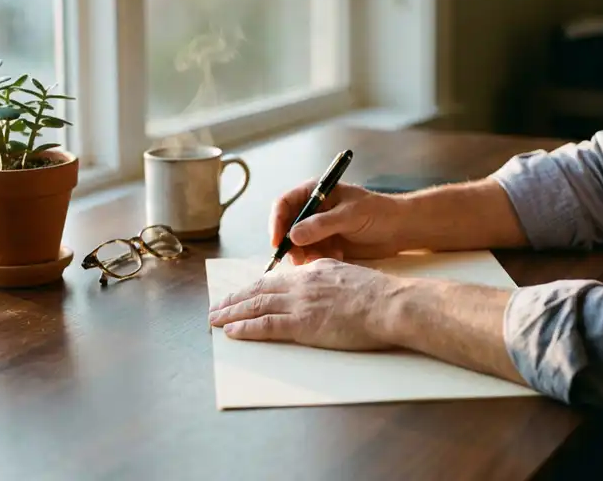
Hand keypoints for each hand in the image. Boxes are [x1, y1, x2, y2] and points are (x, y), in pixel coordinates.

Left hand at [208, 258, 395, 349]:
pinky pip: (266, 325)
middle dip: (235, 299)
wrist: (389, 304)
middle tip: (217, 306)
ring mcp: (301, 303)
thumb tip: (321, 285)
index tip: (242, 293)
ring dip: (231, 313)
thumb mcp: (350, 275)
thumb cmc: (379, 294)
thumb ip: (330, 278)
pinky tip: (231, 331)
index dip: (256, 287)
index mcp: (315, 270)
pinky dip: (246, 328)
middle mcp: (303, 283)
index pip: (278, 278)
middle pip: (260, 290)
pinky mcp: (303, 324)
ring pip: (257, 305)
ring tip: (214, 319)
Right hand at [268, 180, 409, 264]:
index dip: (276, 222)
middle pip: (287, 228)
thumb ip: (321, 225)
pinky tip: (339, 257)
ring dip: (307, 254)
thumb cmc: (378, 213)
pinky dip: (320, 259)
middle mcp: (313, 210)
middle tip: (301, 259)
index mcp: (315, 192)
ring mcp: (319, 228)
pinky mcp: (327, 245)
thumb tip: (292, 235)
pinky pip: (312, 255)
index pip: (284, 204)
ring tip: (329, 256)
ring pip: (298, 245)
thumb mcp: (350, 215)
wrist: (400, 229)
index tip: (278, 242)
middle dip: (291, 244)